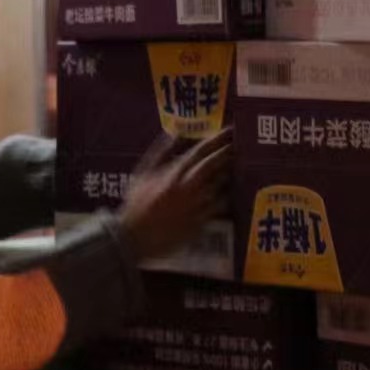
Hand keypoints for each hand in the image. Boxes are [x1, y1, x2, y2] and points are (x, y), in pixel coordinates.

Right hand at [117, 129, 232, 259]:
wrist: (134, 238)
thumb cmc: (136, 204)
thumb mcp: (143, 174)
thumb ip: (160, 152)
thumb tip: (174, 133)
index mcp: (174, 175)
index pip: (199, 152)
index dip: (216, 140)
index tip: (227, 131)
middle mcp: (188, 189)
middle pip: (212, 167)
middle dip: (225, 154)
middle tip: (235, 146)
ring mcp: (195, 207)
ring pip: (218, 187)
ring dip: (225, 175)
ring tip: (229, 168)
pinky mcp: (199, 224)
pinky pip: (217, 208)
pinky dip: (223, 199)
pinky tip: (223, 195)